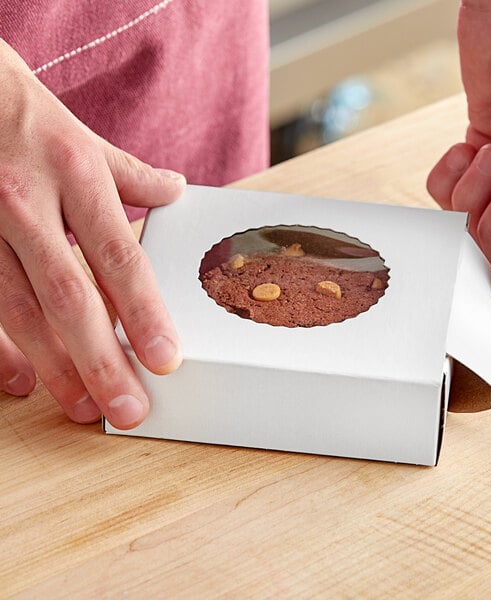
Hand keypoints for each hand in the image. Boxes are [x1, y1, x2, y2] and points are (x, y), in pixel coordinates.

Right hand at [0, 40, 184, 427]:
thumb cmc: (26, 116)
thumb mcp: (85, 139)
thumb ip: (132, 175)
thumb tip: (176, 191)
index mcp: (75, 176)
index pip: (119, 258)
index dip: (143, 313)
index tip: (165, 360)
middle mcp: (28, 204)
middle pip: (71, 297)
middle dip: (101, 360)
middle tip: (129, 407)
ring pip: (21, 311)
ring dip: (56, 367)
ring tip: (87, 406)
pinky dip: (0, 350)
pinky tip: (23, 384)